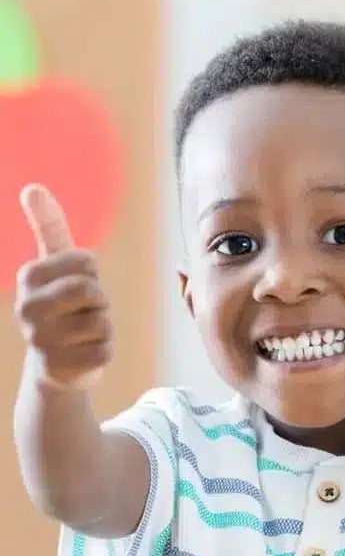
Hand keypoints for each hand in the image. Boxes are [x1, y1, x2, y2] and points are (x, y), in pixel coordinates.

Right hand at [14, 184, 112, 388]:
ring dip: (102, 327)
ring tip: (82, 333)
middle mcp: (28, 309)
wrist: (55, 363)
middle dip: (98, 300)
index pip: (87, 262)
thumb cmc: (62, 304)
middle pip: (92, 290)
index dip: (91, 274)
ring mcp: (42, 341)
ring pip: (101, 321)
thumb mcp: (56, 264)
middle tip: (82, 311)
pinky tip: (84, 354)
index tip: (75, 286)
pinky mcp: (62, 367)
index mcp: (29, 277)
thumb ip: (48, 226)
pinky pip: (106, 349)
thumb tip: (32, 187)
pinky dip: (104, 350)